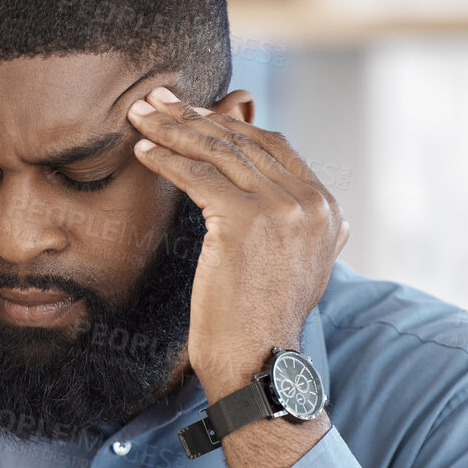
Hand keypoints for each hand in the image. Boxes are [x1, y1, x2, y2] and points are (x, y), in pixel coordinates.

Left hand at [126, 86, 347, 398]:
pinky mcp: (247, 219)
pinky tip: (141, 152)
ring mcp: (284, 208)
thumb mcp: (290, 266)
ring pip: (220, 152)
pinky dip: (166, 159)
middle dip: (194, 117)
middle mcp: (312, 202)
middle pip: (244, 141)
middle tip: (155, 102)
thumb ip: (290, 225)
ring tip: (140, 117)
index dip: (228, 125)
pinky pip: (198, 176)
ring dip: (173, 130)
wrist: (258, 365)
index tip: (191, 115)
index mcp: (326, 209)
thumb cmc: (258, 325)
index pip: (273, 147)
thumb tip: (263, 192)